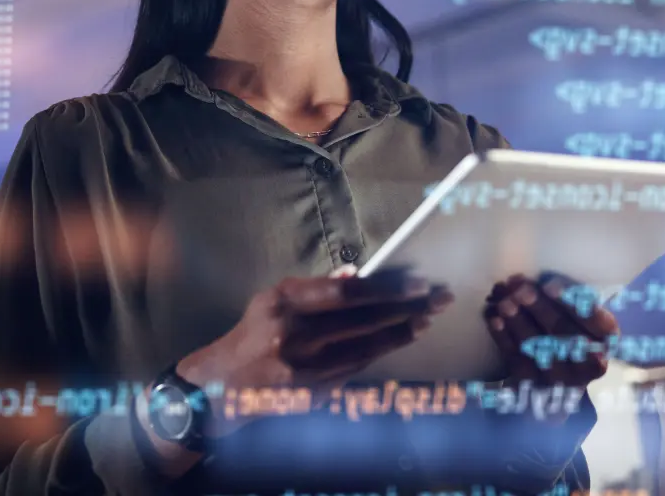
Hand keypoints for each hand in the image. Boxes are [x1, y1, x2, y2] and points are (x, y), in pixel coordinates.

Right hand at [178, 269, 452, 436]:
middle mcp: (298, 335)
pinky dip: (382, 351)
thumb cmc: (255, 331)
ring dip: (402, 332)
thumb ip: (316, 287)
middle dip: (407, 308)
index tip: (417, 282)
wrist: (226, 384)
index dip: (387, 288)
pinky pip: (359, 366)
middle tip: (438, 298)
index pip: (348, 293)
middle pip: (366, 320)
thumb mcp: (274, 298)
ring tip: (426, 318)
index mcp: (285, 303)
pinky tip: (400, 338)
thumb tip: (358, 275)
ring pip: (369, 346)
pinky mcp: (316, 390)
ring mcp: (309, 367)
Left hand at [484, 272, 617, 392]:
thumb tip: (531, 279)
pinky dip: (505, 338)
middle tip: (521, 290)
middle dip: (540, 309)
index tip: (549, 286)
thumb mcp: (578, 315)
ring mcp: (561, 377)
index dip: (573, 304)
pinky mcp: (535, 385)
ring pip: (539, 347)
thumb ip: (564, 297)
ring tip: (504, 302)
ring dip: (519, 322)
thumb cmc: (568, 331)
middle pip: (564, 332)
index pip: (596, 321)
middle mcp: (589, 362)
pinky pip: (518, 360)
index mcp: (606, 338)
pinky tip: (494, 319)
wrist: (557, 380)